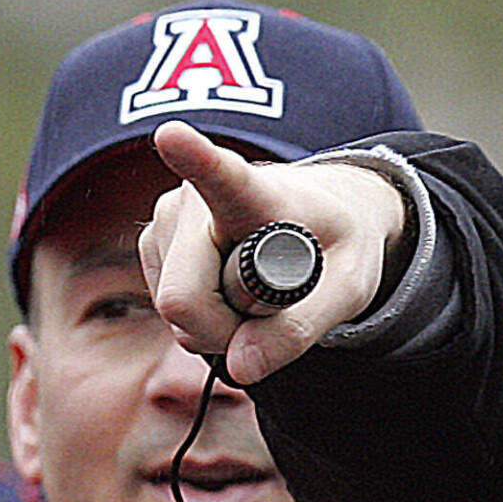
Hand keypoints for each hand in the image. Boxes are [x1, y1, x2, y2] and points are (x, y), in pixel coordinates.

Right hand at [140, 122, 410, 383]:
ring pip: (178, 314)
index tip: (172, 135)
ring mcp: (166, 221)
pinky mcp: (153, 245)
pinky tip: (233, 284)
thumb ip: (301, 327)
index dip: (194, 159)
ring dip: (224, 322)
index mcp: (254, 190)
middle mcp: (194, 198)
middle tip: (279, 304)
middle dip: (231, 327)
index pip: (220, 175)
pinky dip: (210, 317)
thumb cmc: (339, 243)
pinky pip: (175, 314)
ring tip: (260, 284)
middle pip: (183, 301)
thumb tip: (240, 366)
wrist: (325, 216)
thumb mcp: (349, 287)